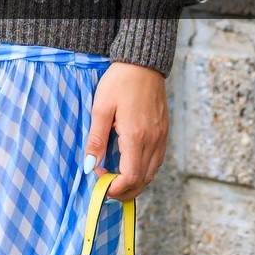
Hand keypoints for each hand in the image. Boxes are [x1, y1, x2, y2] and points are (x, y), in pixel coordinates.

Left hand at [84, 62, 168, 200]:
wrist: (143, 63)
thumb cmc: (120, 82)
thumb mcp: (101, 108)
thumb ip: (96, 139)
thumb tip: (90, 165)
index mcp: (136, 136)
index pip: (130, 177)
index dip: (115, 187)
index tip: (99, 181)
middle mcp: (153, 140)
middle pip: (143, 181)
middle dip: (123, 191)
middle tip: (105, 188)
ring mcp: (161, 137)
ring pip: (151, 173)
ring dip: (134, 183)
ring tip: (115, 178)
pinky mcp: (164, 132)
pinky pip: (156, 161)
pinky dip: (143, 171)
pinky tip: (129, 165)